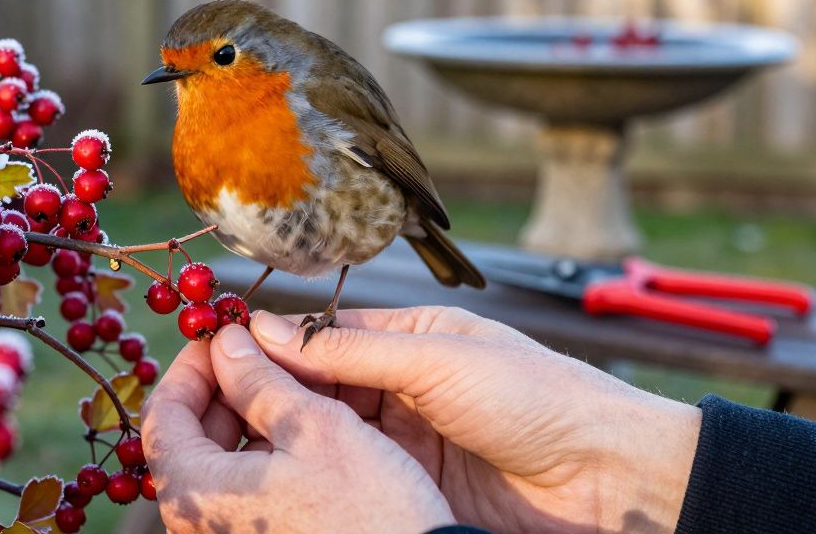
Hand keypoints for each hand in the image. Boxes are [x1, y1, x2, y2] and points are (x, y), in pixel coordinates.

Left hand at [141, 324, 455, 532]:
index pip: (164, 413)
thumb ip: (260, 380)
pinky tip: (300, 424)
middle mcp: (200, 522)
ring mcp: (229, 533)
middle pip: (189, 435)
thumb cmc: (367, 511)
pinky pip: (243, 484)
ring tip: (287, 380)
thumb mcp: (314, 428)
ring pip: (219, 458)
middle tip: (260, 350)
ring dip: (248, 413)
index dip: (193, 365)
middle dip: (224, 385)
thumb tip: (227, 343)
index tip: (223, 334)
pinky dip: (263, 448)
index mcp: (196, 493)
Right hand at [248, 307, 701, 533]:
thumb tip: (272, 331)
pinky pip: (351, 470)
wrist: (603, 478)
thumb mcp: (438, 358)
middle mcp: (403, 384)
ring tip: (230, 430)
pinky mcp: (410, 485)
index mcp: (413, 336)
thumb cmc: (540, 397)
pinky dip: (315, 467)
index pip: (327, 334)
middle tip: (211, 393)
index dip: (275, 340)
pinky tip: (277, 466)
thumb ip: (352, 349)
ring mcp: (405, 438)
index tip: (218, 345)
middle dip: (269, 387)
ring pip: (327, 429)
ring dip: (285, 429)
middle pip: (318, 383)